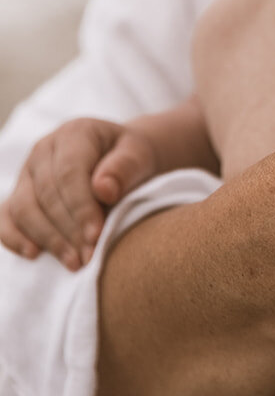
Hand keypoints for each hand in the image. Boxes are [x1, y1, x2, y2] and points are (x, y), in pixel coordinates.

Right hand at [0, 118, 159, 270]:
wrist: (122, 161)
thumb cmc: (132, 160)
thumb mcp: (140, 156)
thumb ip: (125, 168)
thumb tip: (104, 189)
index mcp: (74, 134)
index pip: (69, 173)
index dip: (81, 207)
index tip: (96, 235)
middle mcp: (44, 150)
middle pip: (45, 194)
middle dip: (67, 230)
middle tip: (89, 256)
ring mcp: (27, 173)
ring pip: (23, 208)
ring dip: (47, 239)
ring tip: (74, 262)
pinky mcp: (18, 194)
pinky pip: (6, 217)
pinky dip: (14, 237)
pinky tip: (34, 255)